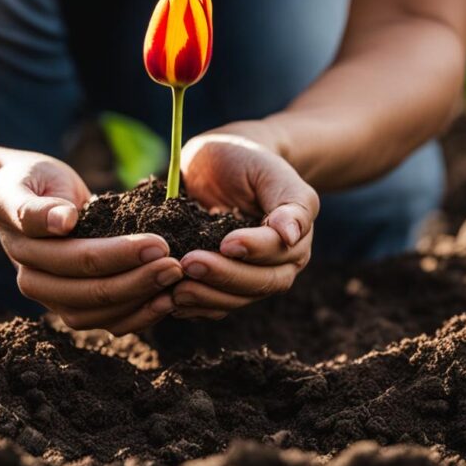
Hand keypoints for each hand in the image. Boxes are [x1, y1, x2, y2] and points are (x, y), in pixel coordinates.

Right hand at [0, 151, 181, 333]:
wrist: (24, 195)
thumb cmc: (27, 183)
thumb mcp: (20, 185)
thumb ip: (34, 207)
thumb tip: (63, 222)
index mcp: (26, 254)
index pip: (78, 260)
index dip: (121, 255)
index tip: (159, 243)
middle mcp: (37, 284)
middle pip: (92, 293)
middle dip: (139, 281)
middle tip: (177, 265)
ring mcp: (57, 299)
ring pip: (102, 316)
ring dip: (142, 302)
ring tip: (176, 284)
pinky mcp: (77, 305)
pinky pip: (108, 321)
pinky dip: (139, 315)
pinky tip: (167, 300)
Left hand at [176, 122, 318, 318]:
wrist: (222, 164)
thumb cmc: (247, 160)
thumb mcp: (270, 170)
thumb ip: (288, 202)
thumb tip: (292, 235)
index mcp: (295, 235)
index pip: (279, 250)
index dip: (254, 250)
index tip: (226, 242)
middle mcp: (280, 263)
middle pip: (261, 282)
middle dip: (225, 276)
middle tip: (189, 263)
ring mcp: (253, 277)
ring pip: (238, 299)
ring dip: (207, 296)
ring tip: (176, 288)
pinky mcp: (226, 285)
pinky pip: (216, 305)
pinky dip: (195, 306)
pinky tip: (170, 300)